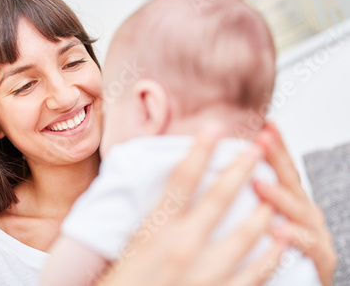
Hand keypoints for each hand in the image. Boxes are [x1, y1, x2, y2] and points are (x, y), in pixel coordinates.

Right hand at [97, 126, 285, 285]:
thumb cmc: (120, 285)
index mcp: (154, 233)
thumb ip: (142, 225)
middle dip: (239, 171)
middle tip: (255, 150)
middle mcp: (183, 248)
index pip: (180, 181)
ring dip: (262, 210)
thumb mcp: (123, 250)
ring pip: (244, 235)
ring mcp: (205, 274)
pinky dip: (269, 257)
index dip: (198, 152)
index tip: (212, 129)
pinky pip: (253, 275)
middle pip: (218, 200)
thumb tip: (156, 200)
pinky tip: (278, 243)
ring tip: (274, 192)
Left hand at [255, 122, 336, 285]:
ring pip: (300, 211)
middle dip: (277, 158)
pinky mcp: (320, 260)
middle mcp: (304, 212)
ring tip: (260, 184)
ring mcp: (314, 233)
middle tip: (263, 138)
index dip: (275, 146)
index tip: (265, 124)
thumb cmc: (273, 250)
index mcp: (289, 200)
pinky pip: (308, 247)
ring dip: (279, 196)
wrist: (299, 285)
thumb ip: (249, 198)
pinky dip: (294, 237)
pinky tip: (279, 230)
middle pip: (291, 181)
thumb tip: (220, 173)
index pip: (281, 168)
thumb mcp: (263, 218)